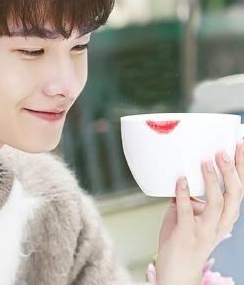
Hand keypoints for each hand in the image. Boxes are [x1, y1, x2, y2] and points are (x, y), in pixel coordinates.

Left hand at [155, 143, 243, 284]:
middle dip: (230, 171)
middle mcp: (221, 224)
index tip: (239, 146)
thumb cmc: (185, 237)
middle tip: (222, 151)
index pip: (239, 189)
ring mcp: (205, 230)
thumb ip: (194, 195)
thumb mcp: (195, 213)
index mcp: (226, 217)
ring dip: (211, 181)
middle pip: (234, 195)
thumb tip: (184, 170)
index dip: (241, 167)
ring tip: (204, 161)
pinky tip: (180, 180)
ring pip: (216, 203)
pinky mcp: (187, 234)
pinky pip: (186, 212)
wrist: (178, 269)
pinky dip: (184, 194)